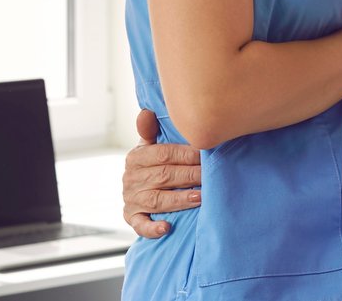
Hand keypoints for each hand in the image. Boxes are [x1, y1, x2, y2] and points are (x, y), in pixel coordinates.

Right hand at [122, 108, 201, 238]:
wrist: (138, 190)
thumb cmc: (152, 165)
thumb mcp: (150, 147)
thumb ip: (150, 131)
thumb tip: (146, 113)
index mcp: (136, 157)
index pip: (163, 154)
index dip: (186, 154)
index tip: (206, 154)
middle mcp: (131, 178)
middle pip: (164, 176)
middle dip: (190, 176)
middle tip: (211, 176)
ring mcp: (131, 199)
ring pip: (157, 200)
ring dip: (179, 199)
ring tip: (200, 198)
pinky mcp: (132, 218)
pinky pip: (140, 225)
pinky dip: (152, 228)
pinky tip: (166, 228)